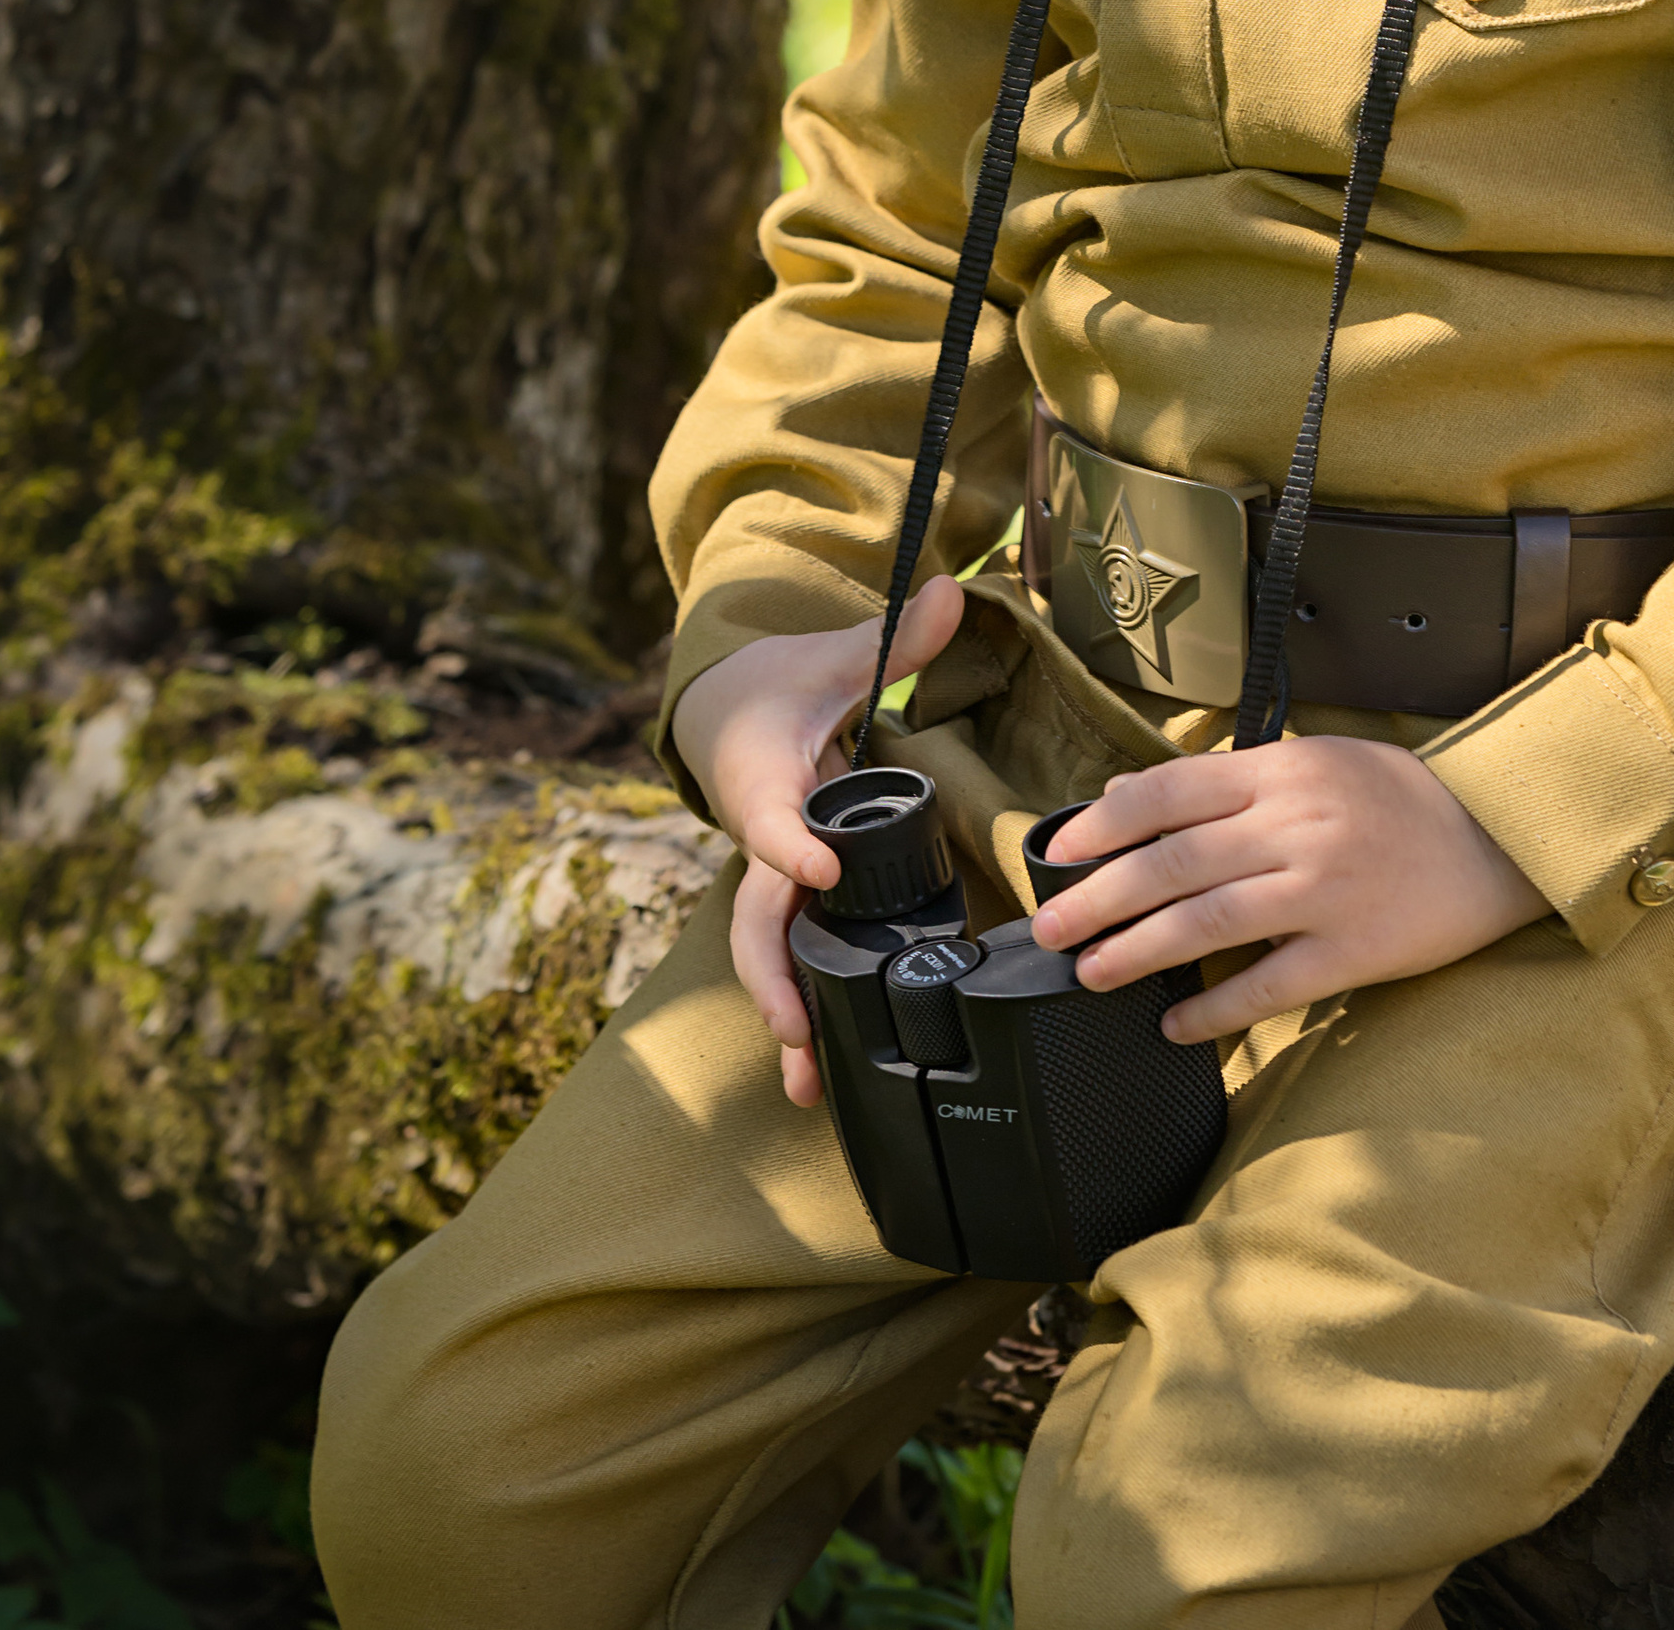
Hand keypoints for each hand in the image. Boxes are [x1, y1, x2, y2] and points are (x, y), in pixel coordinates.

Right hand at [669, 580, 964, 1105]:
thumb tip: (954, 588)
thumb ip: (896, 636)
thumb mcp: (833, 656)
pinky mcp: (784, 897)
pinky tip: (819, 1068)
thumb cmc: (779, 687)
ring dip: (785, 1014)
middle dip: (774, 974)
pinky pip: (790, 955)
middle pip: (757, 915)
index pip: (773, 817)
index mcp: (764, 776)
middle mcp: (760, 836)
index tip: (822, 873)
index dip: (793, 847)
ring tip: (808, 1084)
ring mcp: (769, 875)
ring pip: (769, 952)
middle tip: (795, 1031)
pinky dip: (802, 1007)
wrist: (719, 711)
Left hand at [1027, 738, 1549, 1042]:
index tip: (1058, 853)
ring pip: (1207, 921)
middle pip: (1173, 861)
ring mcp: (1325, 889)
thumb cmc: (1401, 800)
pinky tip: (1174, 1023)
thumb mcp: (1316, 762)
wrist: (1500, 838)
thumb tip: (1131, 796)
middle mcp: (1297, 824)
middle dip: (1099, 896)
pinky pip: (1267, 985)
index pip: (1170, 791)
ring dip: (1137, 949)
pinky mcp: (1354, 950)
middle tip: (1049, 926)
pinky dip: (1213, 1008)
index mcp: (1283, 770)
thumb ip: (1230, 780)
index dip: (1104, 823)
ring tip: (1091, 971)